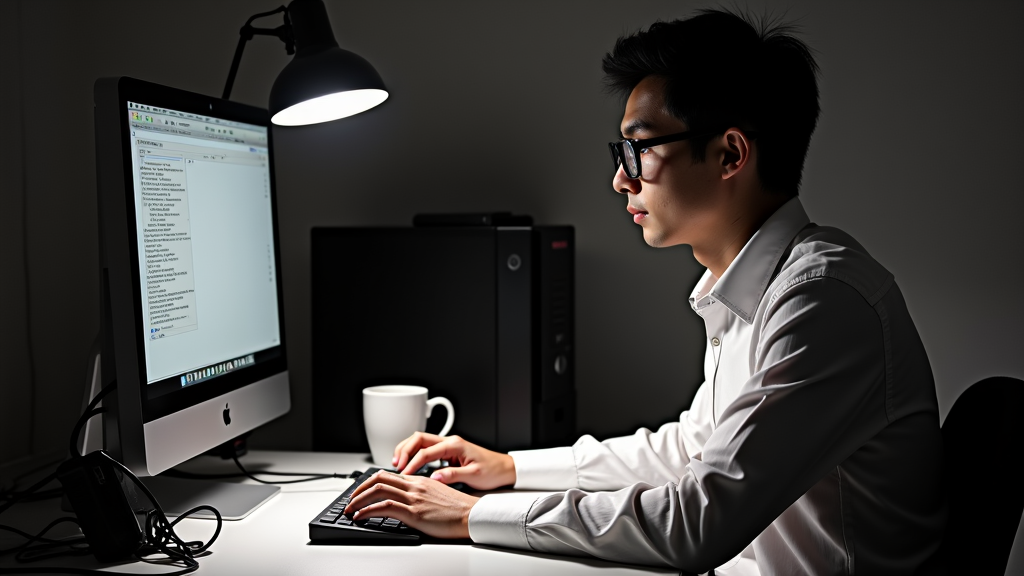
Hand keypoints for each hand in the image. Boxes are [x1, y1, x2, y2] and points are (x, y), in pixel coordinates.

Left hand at [344, 470, 478, 538]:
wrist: (472, 515)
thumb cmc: (458, 509)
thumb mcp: (436, 494)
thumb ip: (420, 492)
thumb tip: (405, 499)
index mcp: (419, 480)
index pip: (388, 475)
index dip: (369, 482)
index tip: (360, 491)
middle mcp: (414, 486)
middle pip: (378, 479)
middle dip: (359, 489)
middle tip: (350, 500)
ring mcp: (414, 498)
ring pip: (378, 491)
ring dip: (358, 500)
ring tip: (350, 510)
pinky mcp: (414, 512)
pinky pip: (384, 507)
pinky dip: (367, 511)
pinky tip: (361, 517)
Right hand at [393, 433, 515, 490]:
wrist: (505, 469)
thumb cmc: (493, 471)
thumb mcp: (474, 476)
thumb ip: (453, 476)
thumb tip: (434, 478)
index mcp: (455, 445)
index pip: (426, 451)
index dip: (412, 463)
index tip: (404, 474)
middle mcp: (450, 441)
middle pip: (418, 439)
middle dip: (404, 450)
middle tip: (395, 466)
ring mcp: (448, 445)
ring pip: (420, 441)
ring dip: (407, 450)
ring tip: (397, 463)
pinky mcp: (448, 452)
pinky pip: (426, 449)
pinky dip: (414, 454)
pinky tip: (409, 464)